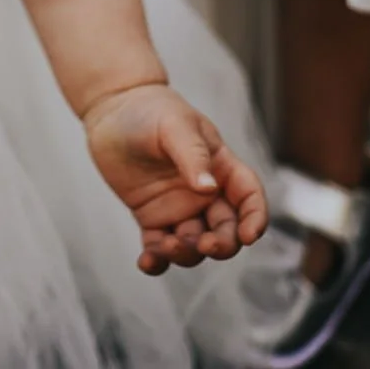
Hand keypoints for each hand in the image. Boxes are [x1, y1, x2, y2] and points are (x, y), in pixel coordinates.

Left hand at [82, 82, 269, 274]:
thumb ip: (193, 155)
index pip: (249, 197)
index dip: (255, 218)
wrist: (114, 108)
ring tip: (165, 246)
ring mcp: (179, 208)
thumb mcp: (175, 125)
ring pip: (194, 244)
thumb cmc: (152, 109)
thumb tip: (209, 189)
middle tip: (205, 244)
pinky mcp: (152, 217)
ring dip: (187, 253)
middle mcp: (205, 193)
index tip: (249, 236)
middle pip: (226, 230)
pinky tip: (147, 262)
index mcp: (221, 167)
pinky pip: (159, 247)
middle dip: (221, 244)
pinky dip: (156, 261)